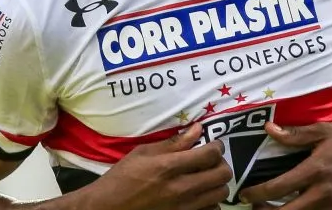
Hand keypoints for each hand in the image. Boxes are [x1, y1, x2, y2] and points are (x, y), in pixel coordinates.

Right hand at [79, 123, 232, 209]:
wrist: (108, 208)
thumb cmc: (123, 178)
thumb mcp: (143, 154)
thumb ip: (173, 143)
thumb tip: (197, 129)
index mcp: (169, 167)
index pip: (210, 155)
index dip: (217, 147)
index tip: (213, 145)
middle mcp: (181, 189)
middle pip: (222, 175)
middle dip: (221, 164)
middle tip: (211, 161)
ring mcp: (184, 208)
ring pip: (221, 194)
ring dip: (217, 183)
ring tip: (206, 178)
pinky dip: (210, 202)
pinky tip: (200, 195)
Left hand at [238, 122, 331, 209]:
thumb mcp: (324, 131)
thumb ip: (295, 135)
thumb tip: (269, 130)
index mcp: (315, 170)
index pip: (278, 188)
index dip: (257, 194)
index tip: (244, 194)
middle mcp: (323, 192)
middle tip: (255, 206)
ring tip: (272, 209)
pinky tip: (296, 208)